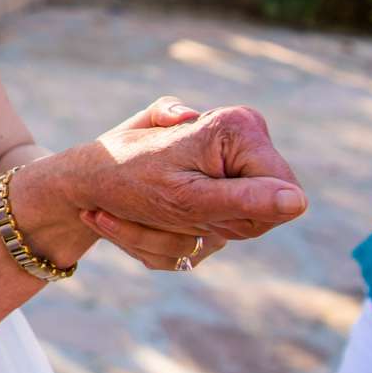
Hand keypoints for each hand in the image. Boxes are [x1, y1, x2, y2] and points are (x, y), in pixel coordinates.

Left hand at [66, 101, 306, 251]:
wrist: (73, 181)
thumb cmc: (124, 180)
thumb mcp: (185, 197)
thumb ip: (244, 200)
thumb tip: (298, 202)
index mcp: (242, 130)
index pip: (284, 196)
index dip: (242, 214)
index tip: (195, 204)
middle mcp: (239, 147)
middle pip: (254, 220)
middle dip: (197, 229)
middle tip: (150, 212)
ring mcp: (222, 175)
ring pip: (217, 237)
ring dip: (162, 240)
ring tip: (118, 215)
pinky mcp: (205, 199)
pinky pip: (196, 241)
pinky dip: (155, 242)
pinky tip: (119, 220)